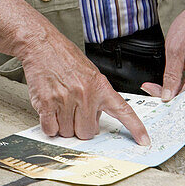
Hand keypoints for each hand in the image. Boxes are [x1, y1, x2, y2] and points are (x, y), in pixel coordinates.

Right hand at [21, 25, 150, 145]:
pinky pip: (51, 129)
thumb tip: (94, 118)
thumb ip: (96, 95)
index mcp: (99, 86)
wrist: (41, 44)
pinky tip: (50, 111)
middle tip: (74, 112)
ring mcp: (65, 100)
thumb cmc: (63, 56)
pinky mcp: (46, 104)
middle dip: (80, 126)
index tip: (144, 140)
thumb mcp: (90, 72)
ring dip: (63, 125)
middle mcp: (84, 94)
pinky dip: (50, 125)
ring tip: (60, 106)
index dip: (135, 128)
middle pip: (87, 132)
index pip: (123, 111)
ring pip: (68, 132)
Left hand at [141, 0, 184, 101]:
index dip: (170, 101)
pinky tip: (169, 84)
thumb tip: (167, 96)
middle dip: (169, 97)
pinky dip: (181, 87)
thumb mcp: (174, 49)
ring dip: (174, 92)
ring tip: (155, 87)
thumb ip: (171, 76)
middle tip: (149, 89)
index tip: (154, 100)